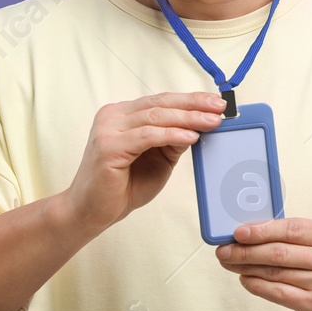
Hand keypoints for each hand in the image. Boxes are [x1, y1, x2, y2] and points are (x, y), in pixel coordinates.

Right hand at [62, 91, 225, 234]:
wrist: (91, 212)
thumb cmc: (122, 186)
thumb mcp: (158, 158)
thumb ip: (174, 140)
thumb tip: (200, 124)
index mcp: (122, 114)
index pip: (161, 100)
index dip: (191, 99)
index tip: (216, 102)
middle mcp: (113, 116)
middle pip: (160, 104)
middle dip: (194, 105)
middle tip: (220, 108)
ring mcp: (108, 129)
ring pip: (156, 116)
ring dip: (188, 118)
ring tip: (212, 122)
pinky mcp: (108, 146)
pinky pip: (147, 135)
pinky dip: (171, 134)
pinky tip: (191, 136)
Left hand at [215, 218, 311, 310]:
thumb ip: (301, 235)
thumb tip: (256, 231)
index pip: (292, 229)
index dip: (262, 230)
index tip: (238, 231)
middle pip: (279, 252)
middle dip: (246, 250)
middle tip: (225, 249)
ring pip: (276, 273)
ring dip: (246, 268)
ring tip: (230, 263)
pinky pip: (279, 294)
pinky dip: (258, 286)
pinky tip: (246, 279)